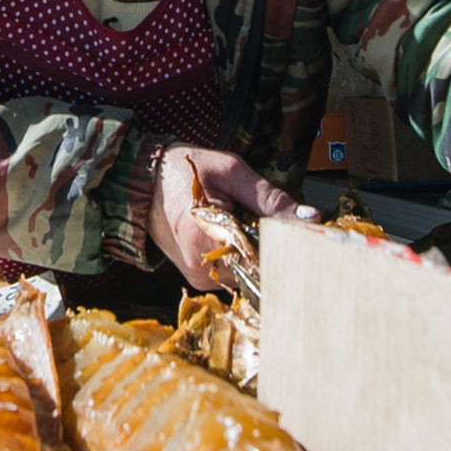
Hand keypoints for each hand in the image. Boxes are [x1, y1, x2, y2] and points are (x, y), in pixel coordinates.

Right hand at [148, 144, 318, 290]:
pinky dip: (245, 257)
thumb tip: (309, 216)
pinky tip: (242, 235)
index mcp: (205, 238)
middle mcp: (202, 266)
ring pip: (249, 274)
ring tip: (255, 224)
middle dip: (277, 248)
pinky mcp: (200, 279)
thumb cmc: (183, 170)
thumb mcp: (230, 172)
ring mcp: (200, 277)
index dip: (289, 244)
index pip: (264, 256)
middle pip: (258, 269)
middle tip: (285, 224)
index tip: (308, 233)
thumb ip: (270, 197)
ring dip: (260, 253)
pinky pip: (235, 274)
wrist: (141, 182)